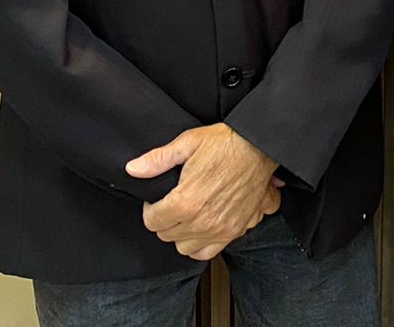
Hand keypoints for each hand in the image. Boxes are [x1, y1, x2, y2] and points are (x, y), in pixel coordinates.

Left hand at [126, 124, 280, 258]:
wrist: (260, 147)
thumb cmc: (226, 143)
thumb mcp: (188, 142)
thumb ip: (158, 159)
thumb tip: (133, 169)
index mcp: (186, 201)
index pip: (152, 222)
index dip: (150, 208)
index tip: (156, 199)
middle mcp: (202, 220)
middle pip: (166, 236)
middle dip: (164, 221)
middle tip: (171, 204)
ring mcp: (220, 229)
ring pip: (184, 247)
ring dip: (181, 234)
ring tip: (186, 216)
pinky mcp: (235, 230)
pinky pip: (208, 252)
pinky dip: (201, 244)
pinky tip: (201, 227)